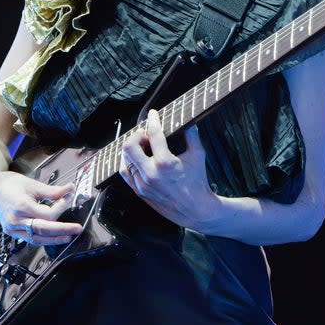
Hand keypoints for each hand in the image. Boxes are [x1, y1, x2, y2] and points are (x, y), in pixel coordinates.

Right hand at [0, 171, 82, 244]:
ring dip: (54, 239)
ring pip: (37, 239)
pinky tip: (53, 238)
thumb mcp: (32, 184)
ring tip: (68, 237)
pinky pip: (30, 239)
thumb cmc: (9, 185)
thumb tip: (69, 190)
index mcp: (21, 205)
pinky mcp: (12, 232)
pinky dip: (43, 239)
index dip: (61, 207)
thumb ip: (52, 190)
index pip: (48, 214)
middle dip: (62, 230)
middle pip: (44, 229)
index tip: (68, 198)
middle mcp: (16, 220)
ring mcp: (13, 228)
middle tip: (77, 228)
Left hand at [119, 109, 220, 229]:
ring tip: (141, 144)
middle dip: (136, 135)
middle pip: (130, 146)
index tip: (153, 114)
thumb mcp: (198, 155)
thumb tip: (188, 120)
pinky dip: (128, 162)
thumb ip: (192, 135)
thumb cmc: (198, 182)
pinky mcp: (140, 192)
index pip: (154, 134)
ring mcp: (143, 184)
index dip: (152, 120)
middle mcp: (151, 173)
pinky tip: (136, 157)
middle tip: (145, 133)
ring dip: (131, 148)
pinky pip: (125, 173)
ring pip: (125, 159)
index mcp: (165, 163)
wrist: (196, 210)